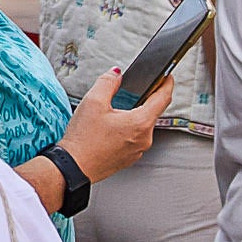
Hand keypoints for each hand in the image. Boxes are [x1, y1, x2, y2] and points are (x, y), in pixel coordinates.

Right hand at [58, 66, 169, 185]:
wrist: (73, 167)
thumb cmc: (83, 140)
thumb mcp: (93, 101)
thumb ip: (108, 82)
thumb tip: (116, 74)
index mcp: (140, 123)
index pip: (163, 98)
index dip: (166, 83)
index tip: (167, 76)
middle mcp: (144, 139)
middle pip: (152, 112)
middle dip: (144, 99)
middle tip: (132, 90)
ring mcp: (138, 150)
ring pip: (142, 126)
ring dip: (134, 115)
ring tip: (114, 111)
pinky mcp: (129, 158)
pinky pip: (135, 138)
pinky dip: (128, 129)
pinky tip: (111, 127)